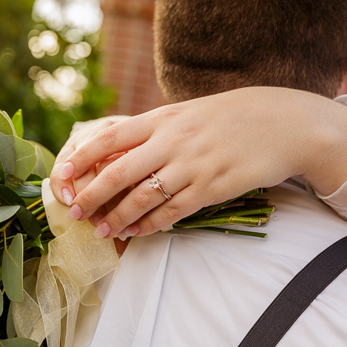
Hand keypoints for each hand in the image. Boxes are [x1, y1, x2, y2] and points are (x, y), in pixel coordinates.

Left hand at [59, 87, 346, 238]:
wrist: (282, 123)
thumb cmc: (231, 117)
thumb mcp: (188, 113)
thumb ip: (156, 130)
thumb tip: (121, 148)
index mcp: (163, 119)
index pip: (110, 137)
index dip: (83, 157)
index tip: (64, 174)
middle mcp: (172, 141)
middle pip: (119, 171)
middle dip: (92, 195)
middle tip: (76, 212)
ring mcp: (192, 166)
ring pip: (142, 197)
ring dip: (118, 217)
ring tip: (103, 231)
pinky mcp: (211, 188)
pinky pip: (173, 212)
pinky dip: (151, 225)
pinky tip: (137, 233)